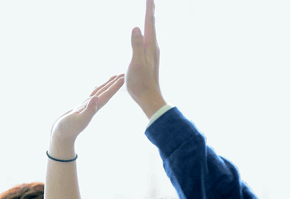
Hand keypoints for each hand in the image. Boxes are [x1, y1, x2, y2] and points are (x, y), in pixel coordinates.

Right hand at [48, 74, 123, 157]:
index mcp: (93, 108)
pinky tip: (98, 89)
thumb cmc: (68, 129)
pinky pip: (91, 96)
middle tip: (123, 74)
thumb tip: (96, 98)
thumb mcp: (78, 119)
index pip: (106, 95)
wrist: (61, 135)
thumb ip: (88, 110)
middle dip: (114, 84)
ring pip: (99, 93)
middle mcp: (92, 107)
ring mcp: (87, 107)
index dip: (115, 86)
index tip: (123, 78)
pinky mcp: (81, 107)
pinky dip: (96, 91)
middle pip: (105, 92)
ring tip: (114, 78)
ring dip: (107, 86)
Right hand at [126, 0, 166, 117]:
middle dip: (150, 11)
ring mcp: (152, 54)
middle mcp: (153, 48)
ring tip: (149, 11)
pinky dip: (147, 31)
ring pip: (151, 32)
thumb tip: (136, 27)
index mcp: (150, 46)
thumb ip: (136, 45)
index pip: (150, 22)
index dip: (149, 8)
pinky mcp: (149, 60)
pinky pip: (148, 40)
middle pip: (152, 24)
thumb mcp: (136, 64)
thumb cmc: (141, 84)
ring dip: (150, 20)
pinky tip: (146, 34)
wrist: (149, 99)